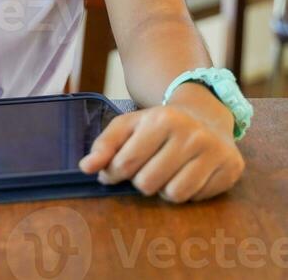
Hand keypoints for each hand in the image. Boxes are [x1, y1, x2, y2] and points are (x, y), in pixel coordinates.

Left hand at [77, 104, 244, 202]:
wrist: (206, 115)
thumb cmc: (161, 125)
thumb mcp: (130, 125)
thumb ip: (104, 144)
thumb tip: (85, 168)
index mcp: (162, 119)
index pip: (126, 163)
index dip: (114, 174)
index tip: (114, 172)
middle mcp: (190, 133)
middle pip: (148, 183)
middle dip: (141, 181)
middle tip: (147, 168)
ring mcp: (213, 151)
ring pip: (174, 195)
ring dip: (164, 189)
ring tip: (168, 172)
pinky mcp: (230, 168)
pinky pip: (197, 199)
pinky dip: (188, 193)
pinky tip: (189, 174)